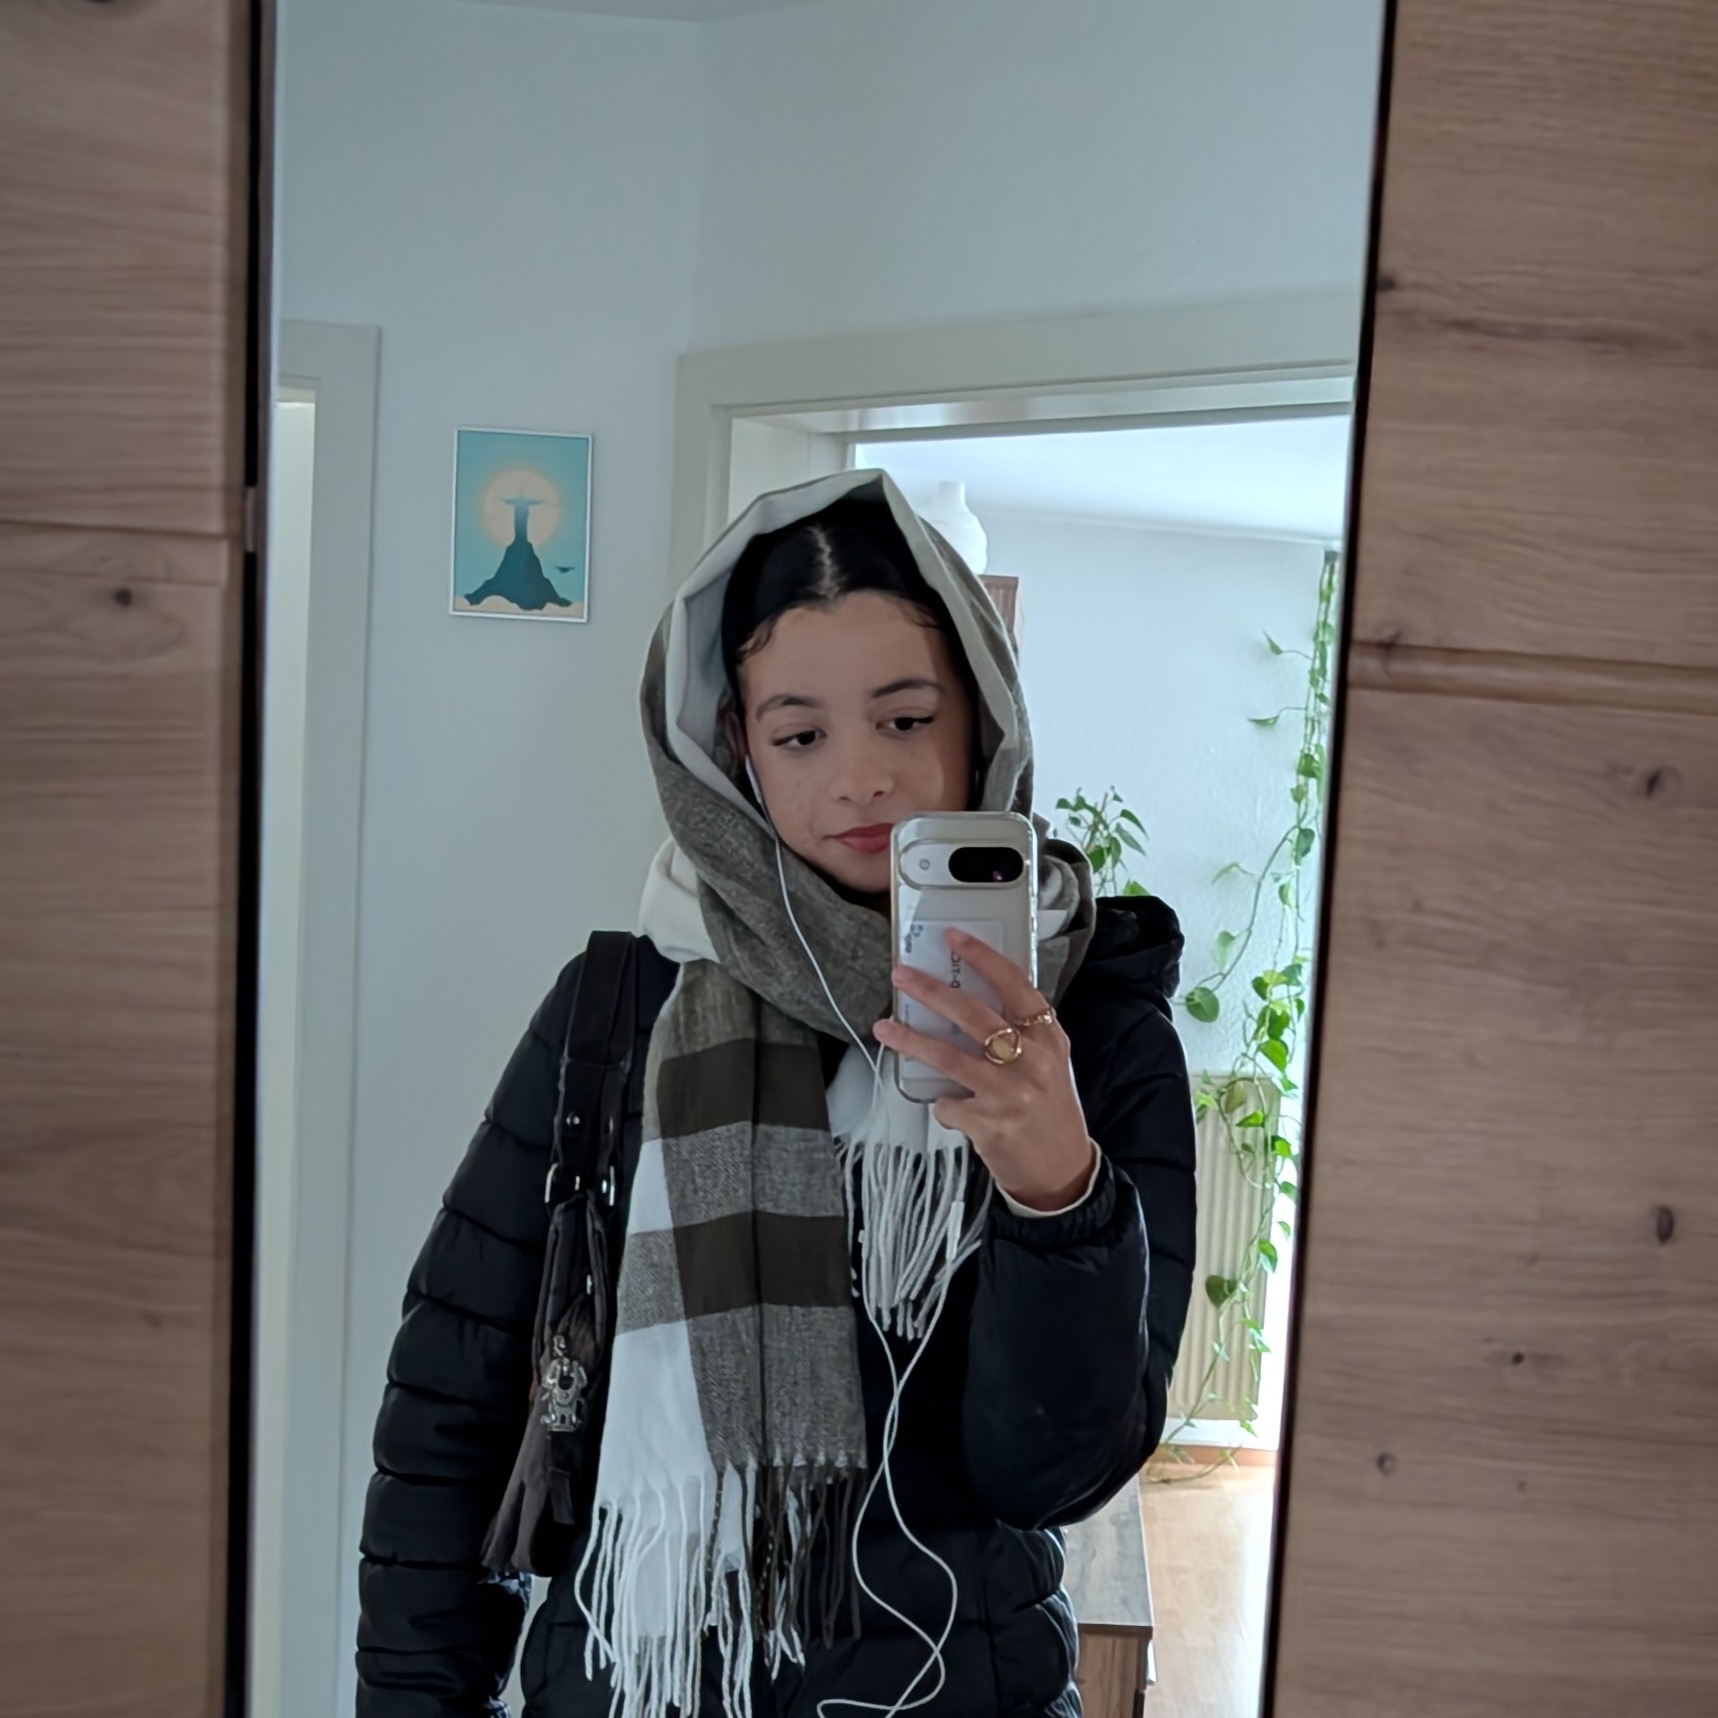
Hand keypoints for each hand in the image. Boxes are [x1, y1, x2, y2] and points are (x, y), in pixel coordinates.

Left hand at [873, 930, 1095, 1211]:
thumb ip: (1019, 1032)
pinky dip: (942, 1103)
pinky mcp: (989, 1124)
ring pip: (948, 1057)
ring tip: (884, 1028)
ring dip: (911, 1040)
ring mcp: (1009, 1093)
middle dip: (931, 991)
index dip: (983, 957)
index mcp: (1048, 1038)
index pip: (1015, 985)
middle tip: (901, 975)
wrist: (1062, 1168)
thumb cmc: (1049, 1108)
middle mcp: (1031, 1061)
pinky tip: (951, 1106)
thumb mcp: (1049, 1061)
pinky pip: (947, 1104)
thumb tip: (963, 999)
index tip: (953, 938)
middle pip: (973, 1014)